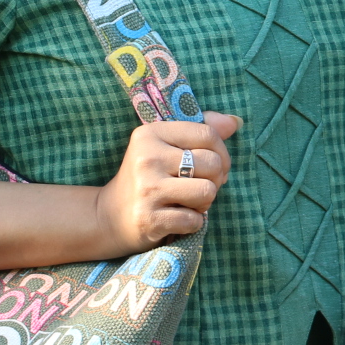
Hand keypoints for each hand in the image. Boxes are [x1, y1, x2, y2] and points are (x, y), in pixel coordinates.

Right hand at [97, 113, 238, 251]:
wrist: (109, 216)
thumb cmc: (147, 177)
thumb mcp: (167, 146)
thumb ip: (201, 130)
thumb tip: (235, 122)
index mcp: (151, 133)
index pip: (207, 134)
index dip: (222, 152)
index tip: (216, 166)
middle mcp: (147, 157)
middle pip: (212, 163)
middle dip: (215, 179)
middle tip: (198, 186)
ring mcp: (147, 188)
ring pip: (207, 192)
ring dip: (204, 202)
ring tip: (188, 202)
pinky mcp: (149, 218)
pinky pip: (194, 220)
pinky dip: (193, 222)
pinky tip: (177, 217)